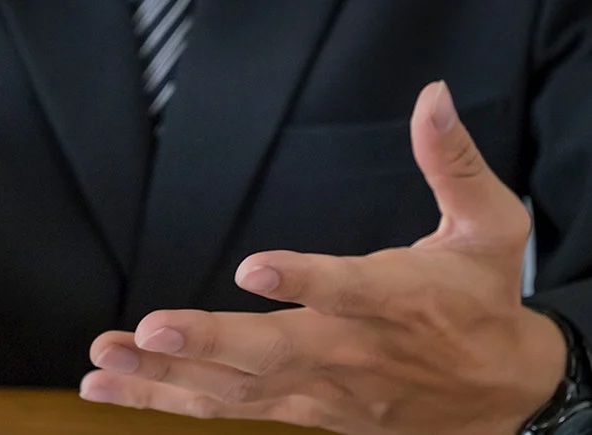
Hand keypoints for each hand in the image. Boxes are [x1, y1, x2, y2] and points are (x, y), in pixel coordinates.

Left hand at [81, 82, 567, 434]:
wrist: (502, 396)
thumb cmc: (482, 303)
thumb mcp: (490, 228)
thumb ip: (452, 164)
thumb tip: (432, 99)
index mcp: (400, 301)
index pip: (351, 291)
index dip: (306, 281)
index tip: (254, 268)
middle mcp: (352, 352)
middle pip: (277, 353)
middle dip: (210, 344)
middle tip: (149, 332)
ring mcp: (321, 390)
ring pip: (238, 390)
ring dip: (165, 378)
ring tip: (104, 358)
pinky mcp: (300, 411)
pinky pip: (226, 409)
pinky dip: (166, 400)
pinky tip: (109, 387)